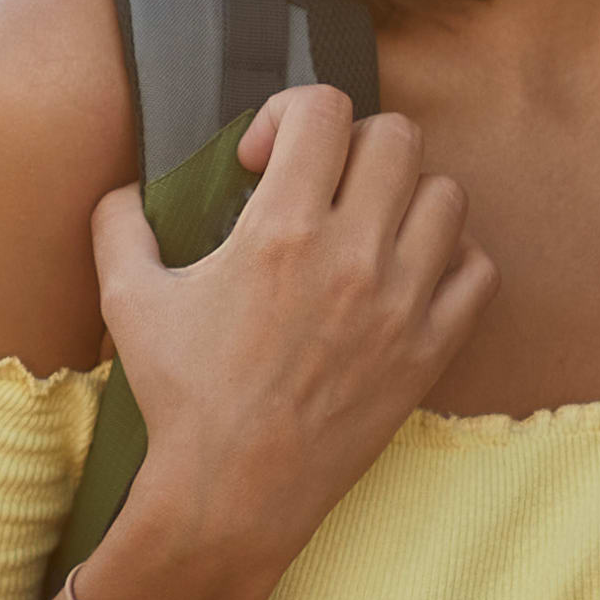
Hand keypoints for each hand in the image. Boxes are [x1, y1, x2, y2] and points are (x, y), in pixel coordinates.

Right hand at [91, 85, 495, 599]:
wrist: (235, 491)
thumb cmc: (181, 396)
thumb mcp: (128, 299)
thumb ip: (120, 224)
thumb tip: (128, 187)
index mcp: (281, 229)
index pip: (323, 108)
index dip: (289, 114)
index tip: (264, 161)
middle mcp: (353, 254)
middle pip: (396, 137)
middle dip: (353, 146)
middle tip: (322, 186)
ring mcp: (404, 301)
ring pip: (446, 194)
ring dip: (406, 196)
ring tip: (369, 225)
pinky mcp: (434, 347)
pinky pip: (478, 269)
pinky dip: (452, 258)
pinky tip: (409, 272)